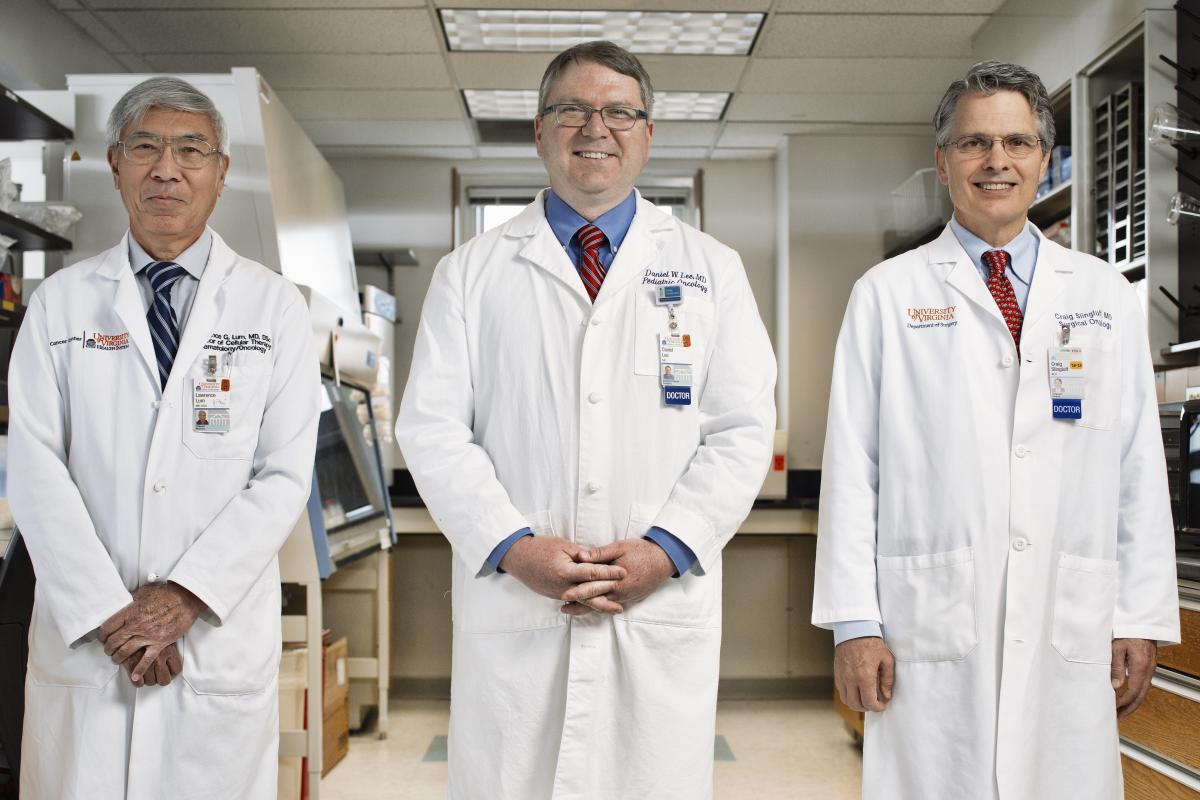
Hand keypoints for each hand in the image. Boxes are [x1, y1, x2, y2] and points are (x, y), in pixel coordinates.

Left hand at [100, 583, 205, 683]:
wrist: (186, 599)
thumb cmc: (166, 594)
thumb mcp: (143, 592)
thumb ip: (131, 598)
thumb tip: (124, 599)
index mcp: (130, 612)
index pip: (107, 627)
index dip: (102, 635)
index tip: (103, 638)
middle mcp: (136, 625)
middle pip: (113, 642)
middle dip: (108, 648)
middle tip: (108, 650)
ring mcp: (148, 635)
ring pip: (125, 652)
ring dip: (118, 658)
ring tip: (117, 660)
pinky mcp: (160, 643)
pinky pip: (146, 660)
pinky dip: (139, 670)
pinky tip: (135, 676)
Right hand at [499, 536, 627, 614]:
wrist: (518, 558)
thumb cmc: (540, 548)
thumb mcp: (563, 545)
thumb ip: (581, 555)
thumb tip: (596, 560)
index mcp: (565, 572)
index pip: (593, 573)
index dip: (609, 573)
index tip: (623, 572)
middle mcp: (563, 587)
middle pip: (591, 592)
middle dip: (610, 591)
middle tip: (625, 590)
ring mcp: (558, 594)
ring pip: (584, 601)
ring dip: (601, 605)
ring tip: (617, 609)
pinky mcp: (555, 596)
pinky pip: (574, 601)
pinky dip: (587, 604)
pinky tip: (598, 606)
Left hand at [566, 539, 674, 612]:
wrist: (664, 560)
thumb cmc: (642, 551)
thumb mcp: (620, 547)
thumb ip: (599, 554)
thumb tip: (580, 557)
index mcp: (615, 580)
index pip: (592, 588)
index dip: (576, 591)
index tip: (563, 593)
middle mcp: (620, 593)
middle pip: (595, 601)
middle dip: (579, 604)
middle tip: (563, 608)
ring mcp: (626, 597)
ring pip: (603, 605)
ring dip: (588, 607)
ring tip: (572, 609)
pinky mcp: (631, 598)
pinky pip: (612, 605)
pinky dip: (601, 606)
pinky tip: (593, 605)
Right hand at [834, 636, 893, 711]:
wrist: (854, 630)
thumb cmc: (871, 643)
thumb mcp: (886, 659)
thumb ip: (887, 680)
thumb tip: (886, 696)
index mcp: (865, 676)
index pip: (869, 702)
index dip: (877, 707)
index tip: (882, 705)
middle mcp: (851, 679)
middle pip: (856, 704)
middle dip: (867, 708)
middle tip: (874, 703)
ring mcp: (842, 676)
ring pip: (846, 700)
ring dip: (856, 704)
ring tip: (865, 699)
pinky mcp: (837, 673)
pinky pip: (841, 691)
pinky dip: (848, 696)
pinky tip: (856, 691)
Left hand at [1112, 638, 1156, 718]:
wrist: (1142, 622)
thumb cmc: (1128, 631)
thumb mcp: (1117, 647)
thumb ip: (1116, 666)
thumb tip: (1115, 686)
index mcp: (1140, 667)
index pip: (1132, 692)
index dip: (1123, 703)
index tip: (1113, 709)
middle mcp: (1148, 670)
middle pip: (1140, 696)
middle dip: (1129, 708)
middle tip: (1117, 716)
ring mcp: (1150, 669)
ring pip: (1143, 691)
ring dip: (1132, 702)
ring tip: (1120, 710)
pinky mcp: (1148, 666)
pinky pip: (1144, 684)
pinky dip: (1136, 694)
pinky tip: (1128, 696)